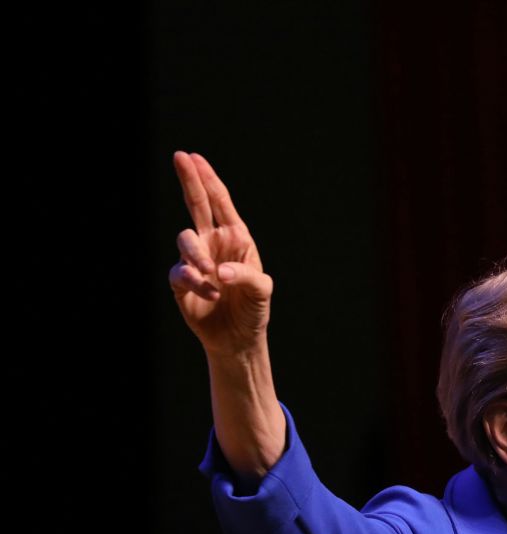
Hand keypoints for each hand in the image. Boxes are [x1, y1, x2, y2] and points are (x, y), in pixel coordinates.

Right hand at [169, 151, 272, 356]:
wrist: (238, 338)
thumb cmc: (254, 310)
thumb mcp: (262, 291)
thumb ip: (248, 276)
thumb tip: (221, 271)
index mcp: (236, 239)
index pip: (219, 203)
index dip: (208, 179)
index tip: (193, 157)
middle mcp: (213, 244)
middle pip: (196, 205)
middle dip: (189, 180)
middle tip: (180, 156)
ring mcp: (196, 261)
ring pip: (184, 240)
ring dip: (196, 254)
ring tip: (212, 273)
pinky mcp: (182, 282)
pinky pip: (180, 272)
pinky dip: (195, 282)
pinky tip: (212, 295)